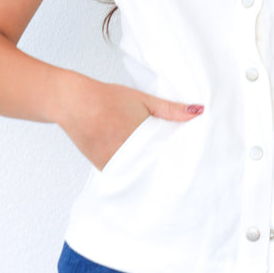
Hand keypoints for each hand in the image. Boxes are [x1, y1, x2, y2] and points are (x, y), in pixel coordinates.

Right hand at [54, 75, 203, 170]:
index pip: (169, 156)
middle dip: (168, 167)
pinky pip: (124, 174)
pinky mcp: (104, 168)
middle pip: (155, 167)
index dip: (181, 159)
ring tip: (165, 169)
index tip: (194, 163)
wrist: (74, 103)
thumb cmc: (108, 98)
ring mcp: (114, 164)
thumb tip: (198, 112)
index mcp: (141, 138)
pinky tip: (142, 167)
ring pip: (140, 173)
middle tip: (186, 171)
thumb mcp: (143, 99)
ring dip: (150, 171)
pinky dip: (133, 171)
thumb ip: (170, 109)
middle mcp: (128, 155)